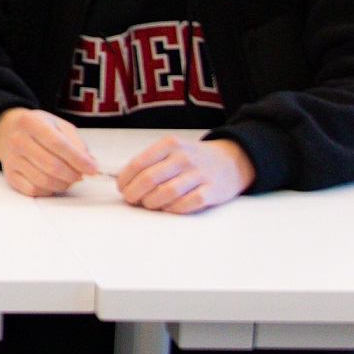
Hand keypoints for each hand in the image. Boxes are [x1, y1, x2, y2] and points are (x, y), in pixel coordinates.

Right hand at [0, 107, 103, 197]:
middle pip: (51, 165)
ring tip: (68, 179)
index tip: (92, 169)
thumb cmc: (37, 127)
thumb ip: (75, 142)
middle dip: (73, 174)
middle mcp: (17, 140)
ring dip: (62, 184)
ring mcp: (11, 159)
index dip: (78, 159)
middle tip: (81, 175)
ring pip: (43, 181)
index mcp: (31, 122)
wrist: (6, 130)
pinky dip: (48, 190)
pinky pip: (32, 190)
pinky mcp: (9, 174)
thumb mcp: (57, 124)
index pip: (58, 144)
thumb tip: (89, 163)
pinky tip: (53, 182)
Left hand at [115, 134, 253, 214]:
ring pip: (166, 193)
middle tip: (131, 199)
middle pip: (149, 179)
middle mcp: (184, 157)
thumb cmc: (194, 158)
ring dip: (152, 202)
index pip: (138, 163)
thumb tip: (124, 179)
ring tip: (149, 204)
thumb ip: (150, 161)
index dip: (125, 179)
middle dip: (134, 193)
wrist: (232, 160)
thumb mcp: (172, 149)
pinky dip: (173, 209)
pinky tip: (168, 207)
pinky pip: (187, 204)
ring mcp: (199, 174)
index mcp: (170, 144)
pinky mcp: (212, 191)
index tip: (122, 187)